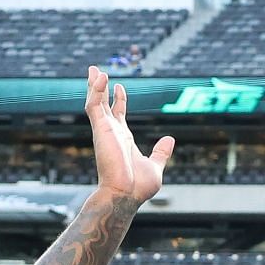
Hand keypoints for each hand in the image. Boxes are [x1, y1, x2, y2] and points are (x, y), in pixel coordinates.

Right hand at [85, 66, 172, 205]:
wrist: (125, 195)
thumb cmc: (137, 187)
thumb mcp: (155, 166)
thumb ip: (161, 152)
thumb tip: (170, 139)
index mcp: (123, 140)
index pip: (118, 115)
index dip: (119, 101)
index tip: (119, 87)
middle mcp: (111, 133)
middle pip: (102, 104)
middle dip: (99, 88)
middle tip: (95, 71)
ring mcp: (104, 130)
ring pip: (95, 101)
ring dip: (94, 85)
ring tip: (94, 69)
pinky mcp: (100, 129)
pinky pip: (94, 105)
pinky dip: (96, 90)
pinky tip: (101, 77)